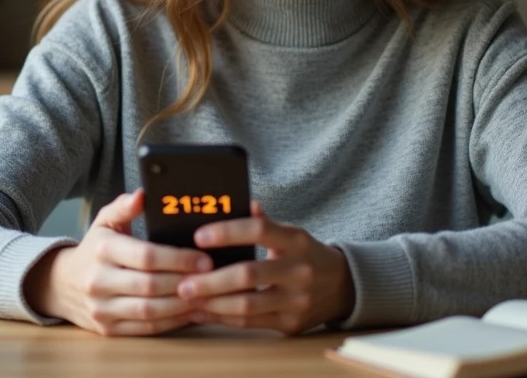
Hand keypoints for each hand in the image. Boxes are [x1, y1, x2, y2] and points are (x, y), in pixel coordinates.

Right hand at [23, 189, 212, 335]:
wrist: (61, 284)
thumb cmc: (94, 249)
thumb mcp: (105, 222)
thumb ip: (124, 206)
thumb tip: (143, 194)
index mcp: (102, 249)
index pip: (146, 256)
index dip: (178, 258)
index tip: (205, 258)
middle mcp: (99, 281)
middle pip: (151, 285)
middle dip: (187, 282)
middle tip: (215, 279)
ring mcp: (102, 308)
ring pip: (150, 311)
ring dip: (183, 306)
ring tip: (208, 296)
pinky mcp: (108, 329)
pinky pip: (146, 328)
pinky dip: (172, 322)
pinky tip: (191, 312)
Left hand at [176, 201, 354, 334]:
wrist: (342, 286)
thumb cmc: (306, 254)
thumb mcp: (291, 232)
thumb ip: (265, 222)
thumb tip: (243, 203)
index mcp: (295, 240)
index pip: (259, 230)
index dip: (227, 232)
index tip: (199, 236)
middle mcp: (298, 270)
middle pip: (248, 275)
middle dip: (211, 280)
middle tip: (184, 282)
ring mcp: (296, 300)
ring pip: (248, 305)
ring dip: (213, 303)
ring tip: (188, 299)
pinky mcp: (291, 323)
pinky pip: (252, 323)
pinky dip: (224, 318)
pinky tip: (204, 312)